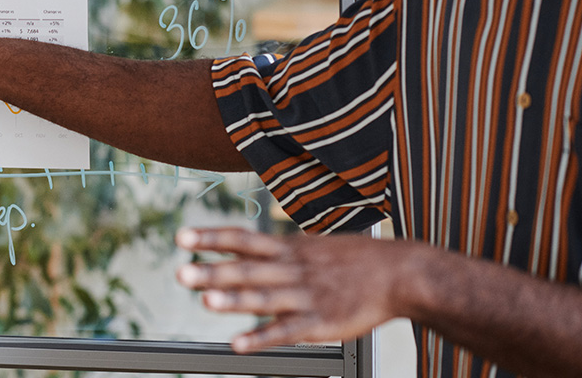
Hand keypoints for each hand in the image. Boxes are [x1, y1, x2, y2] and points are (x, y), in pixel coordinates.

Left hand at [175, 227, 417, 352]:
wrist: (401, 275)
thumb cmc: (354, 261)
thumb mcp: (312, 246)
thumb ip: (277, 251)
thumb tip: (242, 249)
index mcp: (289, 248)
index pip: (243, 239)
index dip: (212, 238)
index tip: (181, 237)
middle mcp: (293, 269)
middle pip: (247, 269)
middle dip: (212, 270)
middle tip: (180, 272)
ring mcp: (306, 296)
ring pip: (264, 298)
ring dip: (234, 300)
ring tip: (204, 301)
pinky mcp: (320, 323)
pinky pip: (286, 332)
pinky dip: (261, 338)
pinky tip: (237, 344)